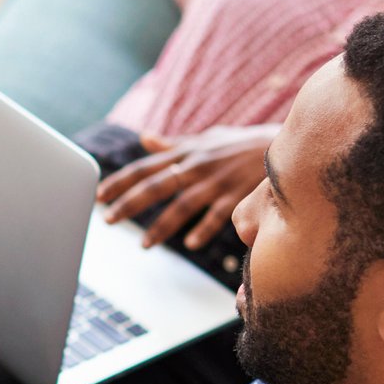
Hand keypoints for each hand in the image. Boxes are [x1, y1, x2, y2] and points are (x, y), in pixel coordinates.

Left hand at [96, 124, 275, 248]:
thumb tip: (144, 139)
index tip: (99, 196)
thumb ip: (173, 144)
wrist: (284, 144)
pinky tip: (191, 244)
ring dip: (161, 227)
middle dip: (130, 204)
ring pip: (182, 206)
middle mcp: (197, 166)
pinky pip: (217, 216)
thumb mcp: (205, 139)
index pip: (145, 168)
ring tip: (144, 244)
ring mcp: (217, 182)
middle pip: (157, 186)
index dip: (120, 181)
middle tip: (108, 220)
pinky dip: (203, 230)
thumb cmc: (240, 144)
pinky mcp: (238, 195)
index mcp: (186, 152)